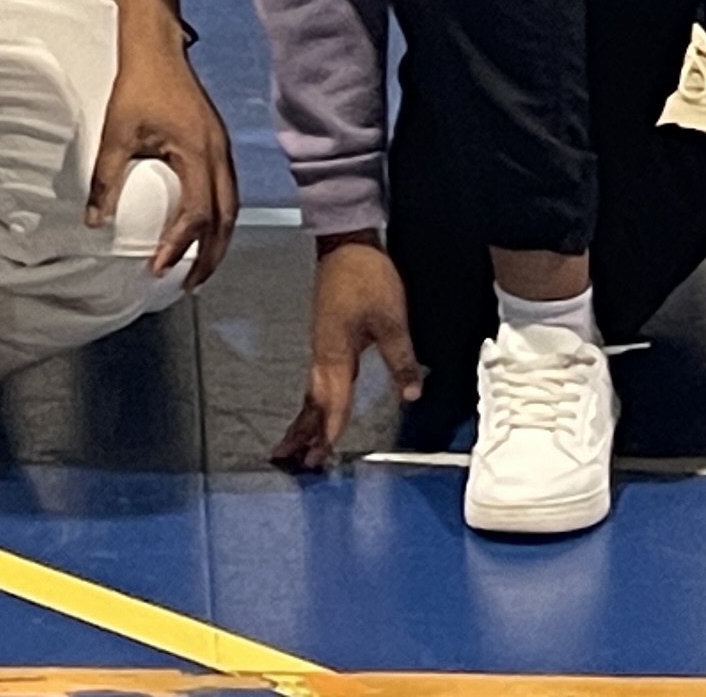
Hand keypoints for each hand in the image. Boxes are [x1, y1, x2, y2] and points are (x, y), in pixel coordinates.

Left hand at [88, 40, 239, 286]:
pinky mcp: (218, 142)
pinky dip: (218, 217)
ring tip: (197, 265)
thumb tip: (93, 222)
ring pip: (232, 206)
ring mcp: (223, 147)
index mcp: (198, 153)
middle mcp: (219, 154)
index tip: (159, 266)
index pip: (197, 213)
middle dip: (211, 255)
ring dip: (218, 239)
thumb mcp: (116, 134)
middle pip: (226, 218)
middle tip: (189, 284)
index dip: (181, 244)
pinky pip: (227, 190)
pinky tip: (201, 228)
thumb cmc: (138, 86)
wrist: (156, 48)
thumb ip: (106, 179)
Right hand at [272, 233, 419, 470]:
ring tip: (297, 443)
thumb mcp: (392, 319)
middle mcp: (323, 354)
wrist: (345, 245)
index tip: (321, 455)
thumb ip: (400, 358)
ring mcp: (321, 345)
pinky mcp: (326, 336)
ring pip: (312, 391)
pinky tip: (318, 404)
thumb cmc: (365, 277)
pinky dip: (314, 399)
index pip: (333, 401)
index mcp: (336, 353)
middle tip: (294, 460)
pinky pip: (317, 378)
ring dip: (306, 419)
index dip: (329, 430)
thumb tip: (411, 393)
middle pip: (313, 402)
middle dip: (305, 433)